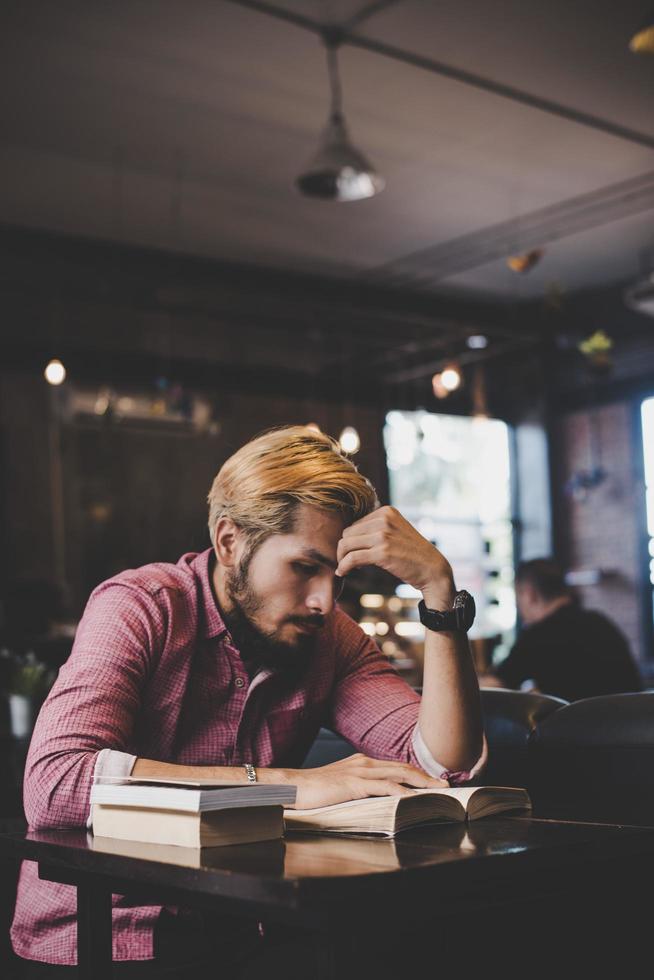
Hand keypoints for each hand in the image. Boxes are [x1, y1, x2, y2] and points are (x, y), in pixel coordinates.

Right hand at [281, 754, 448, 809]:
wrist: (291, 786)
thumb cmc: (314, 790)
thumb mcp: (342, 787)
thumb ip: (359, 790)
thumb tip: (378, 802)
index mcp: (362, 762)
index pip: (396, 766)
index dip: (416, 773)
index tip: (432, 782)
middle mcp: (364, 762)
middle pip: (403, 768)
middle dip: (426, 776)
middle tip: (445, 785)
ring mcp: (359, 771)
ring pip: (398, 774)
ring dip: (421, 783)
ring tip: (437, 792)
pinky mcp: (353, 784)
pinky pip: (383, 787)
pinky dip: (401, 792)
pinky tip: (413, 799)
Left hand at [336, 506, 454, 606]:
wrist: (432, 569)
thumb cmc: (412, 554)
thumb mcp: (396, 531)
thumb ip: (376, 528)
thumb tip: (347, 536)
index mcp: (387, 511)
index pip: (355, 524)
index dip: (352, 540)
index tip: (355, 553)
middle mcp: (384, 519)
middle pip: (347, 533)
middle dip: (344, 549)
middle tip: (347, 562)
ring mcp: (383, 535)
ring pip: (346, 545)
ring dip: (341, 558)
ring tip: (344, 568)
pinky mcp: (382, 552)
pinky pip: (352, 558)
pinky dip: (344, 566)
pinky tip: (343, 572)